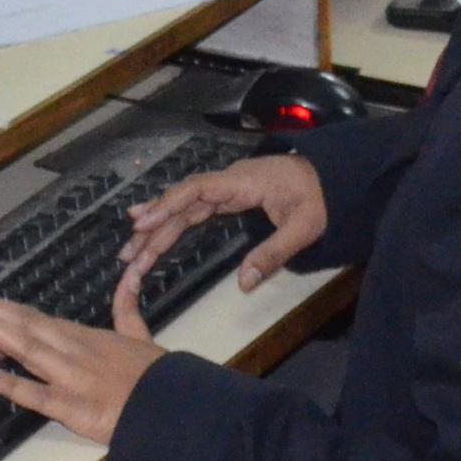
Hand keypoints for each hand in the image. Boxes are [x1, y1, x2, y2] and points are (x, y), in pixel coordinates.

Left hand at [0, 289, 163, 444]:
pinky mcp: (73, 406)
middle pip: (22, 326)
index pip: (34, 317)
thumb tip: (130, 276)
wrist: (174, 406)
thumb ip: (127, 307)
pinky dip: (11, 383)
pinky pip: (37, 394)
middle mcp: (71, 349)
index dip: (2, 307)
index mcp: (83, 335)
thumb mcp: (140, 334)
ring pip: (25, 348)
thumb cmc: (156, 375)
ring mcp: (70, 376)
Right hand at [110, 153, 326, 324]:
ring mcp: (227, 188)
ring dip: (158, 227)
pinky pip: (195, 208)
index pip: (197, 190)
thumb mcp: (304, 228)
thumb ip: (273, 254)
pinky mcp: (230, 196)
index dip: (167, 205)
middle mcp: (228, 182)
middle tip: (127, 254)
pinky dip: (173, 219)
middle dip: (153, 227)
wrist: (333, 176)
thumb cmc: (320, 198)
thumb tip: (243, 283)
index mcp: (242, 182)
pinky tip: (154, 227)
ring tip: (130, 249)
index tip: (142, 222)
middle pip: (182, 202)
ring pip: (185, 206)